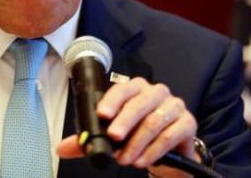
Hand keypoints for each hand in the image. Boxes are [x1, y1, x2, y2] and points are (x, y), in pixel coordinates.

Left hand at [57, 77, 198, 176]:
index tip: (102, 115)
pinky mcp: (188, 123)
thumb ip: (89, 140)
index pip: (122, 90)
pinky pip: (170, 135)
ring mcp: (174, 105)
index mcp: (136, 89)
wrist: (169, 152)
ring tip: (125, 159)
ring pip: (154, 121)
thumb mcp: (112, 138)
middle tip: (113, 138)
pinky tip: (143, 161)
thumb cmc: (137, 136)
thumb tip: (62, 148)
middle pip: (139, 103)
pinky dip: (154, 150)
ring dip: (137, 143)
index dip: (112, 101)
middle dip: (124, 122)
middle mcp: (156, 92)